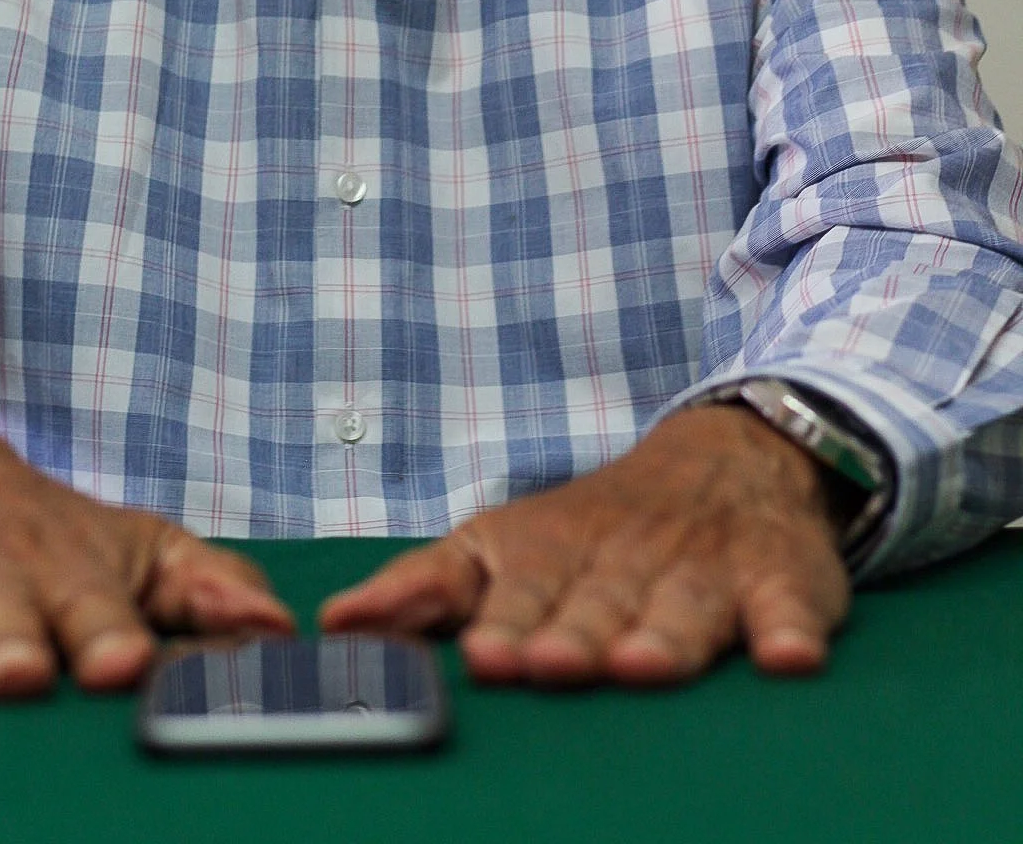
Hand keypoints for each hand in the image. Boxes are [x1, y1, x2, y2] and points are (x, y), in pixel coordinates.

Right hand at [0, 404, 292, 698]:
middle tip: (18, 674)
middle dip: (9, 642)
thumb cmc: (40, 534)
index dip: (110, 634)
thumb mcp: (130, 549)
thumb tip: (279, 629)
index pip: (98, 606)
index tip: (126, 664)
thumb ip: (205, 589)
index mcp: (69, 574)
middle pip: (1, 615)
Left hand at [320, 405, 849, 685]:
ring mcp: (703, 568)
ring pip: (684, 606)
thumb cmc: (592, 530)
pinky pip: (788, 604)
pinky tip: (789, 656)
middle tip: (548, 664)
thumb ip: (424, 590)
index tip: (483, 656)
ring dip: (665, 636)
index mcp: (551, 551)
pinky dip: (791, 627)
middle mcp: (625, 557)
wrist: (723, 459)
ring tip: (642, 666)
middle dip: (573, 635)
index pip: (520, 588)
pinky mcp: (778, 579)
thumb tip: (335, 627)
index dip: (501, 622)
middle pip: (598, 603)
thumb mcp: (500, 546)